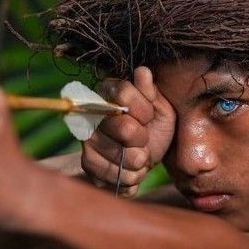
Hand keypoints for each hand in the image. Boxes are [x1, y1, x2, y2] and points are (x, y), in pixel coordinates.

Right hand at [82, 66, 175, 196]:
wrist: (147, 157)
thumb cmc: (155, 128)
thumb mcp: (161, 109)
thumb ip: (151, 92)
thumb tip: (143, 71)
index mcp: (109, 91)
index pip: (124, 93)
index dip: (143, 110)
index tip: (149, 117)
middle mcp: (91, 112)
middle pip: (124, 127)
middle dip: (143, 139)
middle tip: (144, 141)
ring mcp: (87, 137)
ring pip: (118, 153)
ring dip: (138, 161)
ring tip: (141, 157)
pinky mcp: (87, 161)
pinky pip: (109, 172)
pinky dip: (129, 177)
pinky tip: (133, 170)